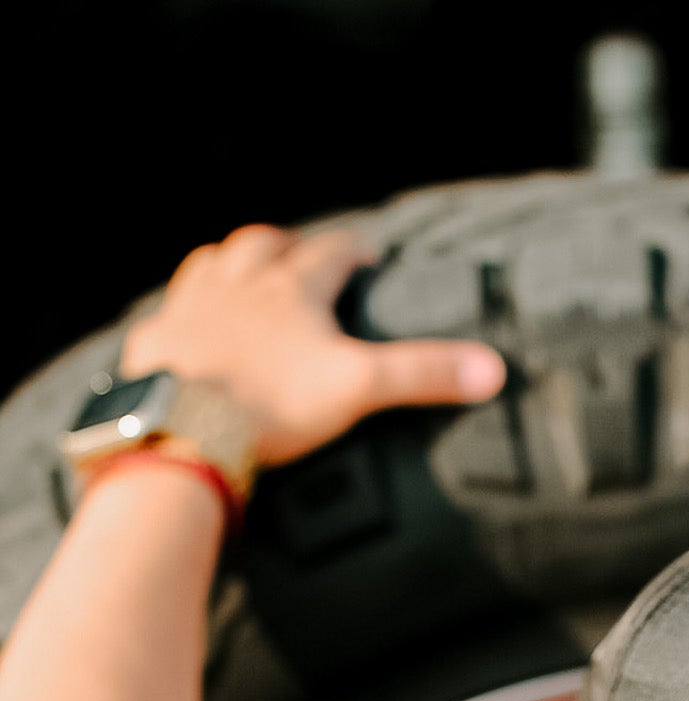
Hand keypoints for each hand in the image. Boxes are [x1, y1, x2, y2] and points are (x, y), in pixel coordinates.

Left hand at [121, 224, 505, 467]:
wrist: (185, 429)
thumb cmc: (275, 405)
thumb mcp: (359, 388)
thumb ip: (424, 374)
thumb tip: (495, 369)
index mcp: (292, 286)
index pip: (330, 253)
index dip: (352, 253)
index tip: (367, 257)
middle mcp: (239, 282)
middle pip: (264, 245)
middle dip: (286, 247)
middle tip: (298, 256)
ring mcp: (191, 308)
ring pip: (213, 265)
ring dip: (232, 266)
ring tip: (243, 277)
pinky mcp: (155, 341)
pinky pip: (168, 315)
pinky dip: (184, 315)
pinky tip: (188, 328)